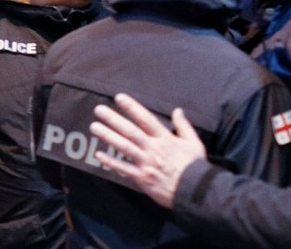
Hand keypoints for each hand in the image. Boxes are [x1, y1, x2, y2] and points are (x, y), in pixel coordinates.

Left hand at [89, 93, 206, 208]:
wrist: (197, 192)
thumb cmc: (195, 167)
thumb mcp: (194, 143)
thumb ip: (184, 126)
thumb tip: (178, 110)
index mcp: (165, 139)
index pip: (146, 119)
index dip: (132, 107)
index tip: (119, 97)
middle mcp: (153, 149)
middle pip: (130, 131)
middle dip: (113, 119)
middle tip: (98, 110)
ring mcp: (146, 163)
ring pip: (124, 147)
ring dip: (108, 136)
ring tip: (94, 127)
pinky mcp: (142, 178)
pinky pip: (124, 168)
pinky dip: (111, 162)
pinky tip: (98, 154)